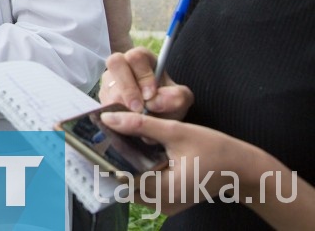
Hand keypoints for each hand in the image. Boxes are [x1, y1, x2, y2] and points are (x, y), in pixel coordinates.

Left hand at [98, 110, 312, 223]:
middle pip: (122, 182)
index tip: (77, 145)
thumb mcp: (178, 132)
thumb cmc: (217, 150)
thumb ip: (142, 124)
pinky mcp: (167, 199)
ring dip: (117, 163)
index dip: (98, 160)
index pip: (120, 178)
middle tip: (81, 139)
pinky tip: (122, 150)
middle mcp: (161, 203)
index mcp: (164, 190)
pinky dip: (132, 167)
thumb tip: (109, 118)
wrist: (245, 170)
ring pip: (130, 183)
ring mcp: (164, 204)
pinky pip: (142, 184)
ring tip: (97, 141)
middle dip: (103, 160)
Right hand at [100, 47, 192, 117]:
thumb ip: (176, 97)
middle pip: (115, 63)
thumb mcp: (180, 99)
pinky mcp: (103, 99)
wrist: (159, 117)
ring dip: (122, 105)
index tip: (151, 95)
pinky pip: (103, 105)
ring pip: (107, 87)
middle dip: (127, 88)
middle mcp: (122, 65)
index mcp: (142, 59)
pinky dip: (116, 117)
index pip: (136, 56)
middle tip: (138, 108)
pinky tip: (128, 124)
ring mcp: (109, 81)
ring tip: (136, 120)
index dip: (142, 75)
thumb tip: (153, 102)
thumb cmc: (168, 101)